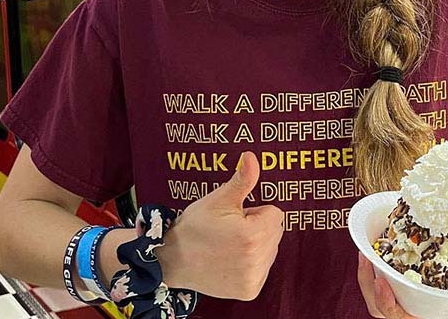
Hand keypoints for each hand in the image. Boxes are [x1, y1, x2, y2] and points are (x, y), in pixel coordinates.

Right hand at [157, 151, 283, 300]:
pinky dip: (251, 263)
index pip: (275, 214)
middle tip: (231, 230)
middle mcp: (256, 259)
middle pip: (275, 232)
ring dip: (256, 245)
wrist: (172, 260)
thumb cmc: (195, 226)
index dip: (255, 211)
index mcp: (253, 235)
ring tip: (229, 245)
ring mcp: (253, 277)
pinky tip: (231, 260)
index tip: (235, 217)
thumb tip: (252, 157)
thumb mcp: (218, 199)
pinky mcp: (250, 290)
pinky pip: (263, 268)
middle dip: (258, 227)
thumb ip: (242, 179)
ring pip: (270, 250)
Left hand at [358, 253, 447, 317]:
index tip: (381, 281)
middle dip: (367, 284)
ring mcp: (400, 298)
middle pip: (377, 307)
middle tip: (366, 259)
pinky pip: (377, 278)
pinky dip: (373, 264)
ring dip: (365, 273)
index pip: (395, 316)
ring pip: (373, 293)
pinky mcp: (397, 284)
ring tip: (365, 251)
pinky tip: (372, 245)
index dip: (385, 302)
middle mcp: (407, 312)